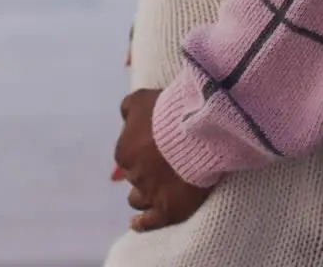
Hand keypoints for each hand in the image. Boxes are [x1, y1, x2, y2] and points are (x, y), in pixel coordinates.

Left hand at [114, 89, 211, 231]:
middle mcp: (134, 175)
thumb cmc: (169, 112)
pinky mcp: (169, 209)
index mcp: (124, 151)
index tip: (156, 144)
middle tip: (164, 162)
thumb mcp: (141, 98)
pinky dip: (142, 223)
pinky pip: (150, 222)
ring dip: (143, 195)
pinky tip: (137, 224)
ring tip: (154, 190)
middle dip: (146, 169)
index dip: (142, 149)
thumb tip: (124, 117)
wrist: (197, 130)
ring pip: (138, 199)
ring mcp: (151, 194)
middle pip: (135, 176)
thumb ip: (127, 108)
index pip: (128, 154)